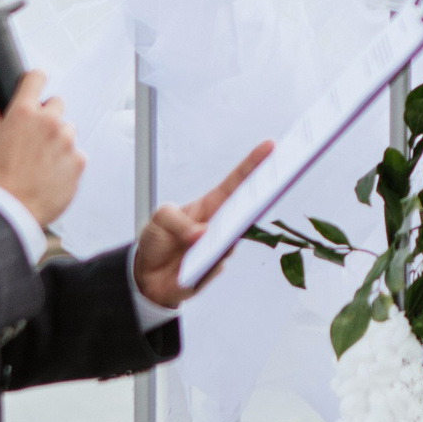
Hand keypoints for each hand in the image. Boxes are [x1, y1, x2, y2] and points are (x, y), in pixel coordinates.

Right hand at [0, 71, 84, 225]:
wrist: (10, 211)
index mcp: (24, 113)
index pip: (36, 77)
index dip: (34, 82)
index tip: (34, 87)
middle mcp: (49, 123)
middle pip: (56, 104)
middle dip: (45, 117)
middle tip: (32, 139)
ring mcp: (67, 142)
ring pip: (66, 131)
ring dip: (57, 141)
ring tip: (39, 162)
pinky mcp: (78, 161)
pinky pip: (75, 154)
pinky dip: (65, 162)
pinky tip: (49, 174)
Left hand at [131, 142, 275, 310]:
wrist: (146, 275)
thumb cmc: (156, 239)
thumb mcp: (159, 219)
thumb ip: (178, 222)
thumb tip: (202, 234)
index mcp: (211, 204)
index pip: (237, 181)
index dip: (254, 163)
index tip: (271, 145)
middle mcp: (220, 225)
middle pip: (248, 209)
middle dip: (264, 195)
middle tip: (276, 182)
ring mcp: (220, 248)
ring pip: (234, 240)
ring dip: (227, 236)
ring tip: (208, 235)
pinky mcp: (214, 270)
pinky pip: (215, 266)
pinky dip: (204, 264)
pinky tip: (190, 267)